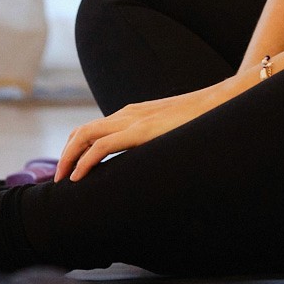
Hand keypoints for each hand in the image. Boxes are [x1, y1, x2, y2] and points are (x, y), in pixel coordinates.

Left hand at [55, 78, 243, 180]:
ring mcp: (134, 119)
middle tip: (58, 180)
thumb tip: (158, 163)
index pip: (93, 129)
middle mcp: (128, 114)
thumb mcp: (175, 133)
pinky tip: (80, 178)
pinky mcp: (141, 129)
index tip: (70, 171)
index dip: (76, 149)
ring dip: (68, 158)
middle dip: (65, 155)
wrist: (225, 102)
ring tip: (62, 181)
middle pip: (81, 132)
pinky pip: (102, 146)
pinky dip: (85, 161)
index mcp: (134, 114)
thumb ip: (161, 142)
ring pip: (84, 136)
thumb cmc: (206, 120)